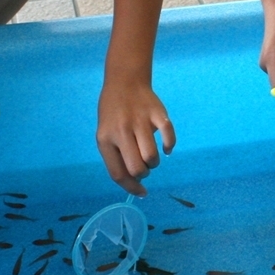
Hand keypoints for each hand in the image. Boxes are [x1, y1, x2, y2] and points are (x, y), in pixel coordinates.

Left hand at [95, 79, 174, 197]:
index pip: (117, 173)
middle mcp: (121, 131)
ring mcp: (140, 121)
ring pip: (152, 157)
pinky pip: (168, 136)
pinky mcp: (158, 113)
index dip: (131, 187)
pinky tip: (166, 146)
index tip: (142, 192)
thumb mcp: (106, 134)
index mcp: (105, 139)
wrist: (124, 81)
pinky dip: (169, 146)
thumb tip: (133, 180)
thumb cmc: (113, 112)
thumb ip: (116, 155)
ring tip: (151, 155)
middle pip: (137, 168)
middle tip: (144, 166)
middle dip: (143, 173)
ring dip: (154, 163)